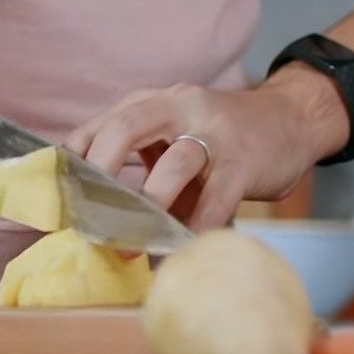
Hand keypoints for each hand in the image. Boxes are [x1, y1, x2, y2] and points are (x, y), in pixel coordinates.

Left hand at [66, 67, 348, 229]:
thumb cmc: (220, 136)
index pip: (102, 125)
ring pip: (175, 163)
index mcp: (153, 103)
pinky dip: (197, 227)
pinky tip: (180, 250)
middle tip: (86, 213)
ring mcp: (215, 132)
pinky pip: (218, 197)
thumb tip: (90, 208)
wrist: (292, 118)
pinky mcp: (245, 161)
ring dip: (150, 205)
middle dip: (100, 171)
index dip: (75, 159)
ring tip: (130, 243)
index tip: (60, 196)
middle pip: (126, 128)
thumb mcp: (172, 133)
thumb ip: (137, 158)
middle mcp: (179, 108)